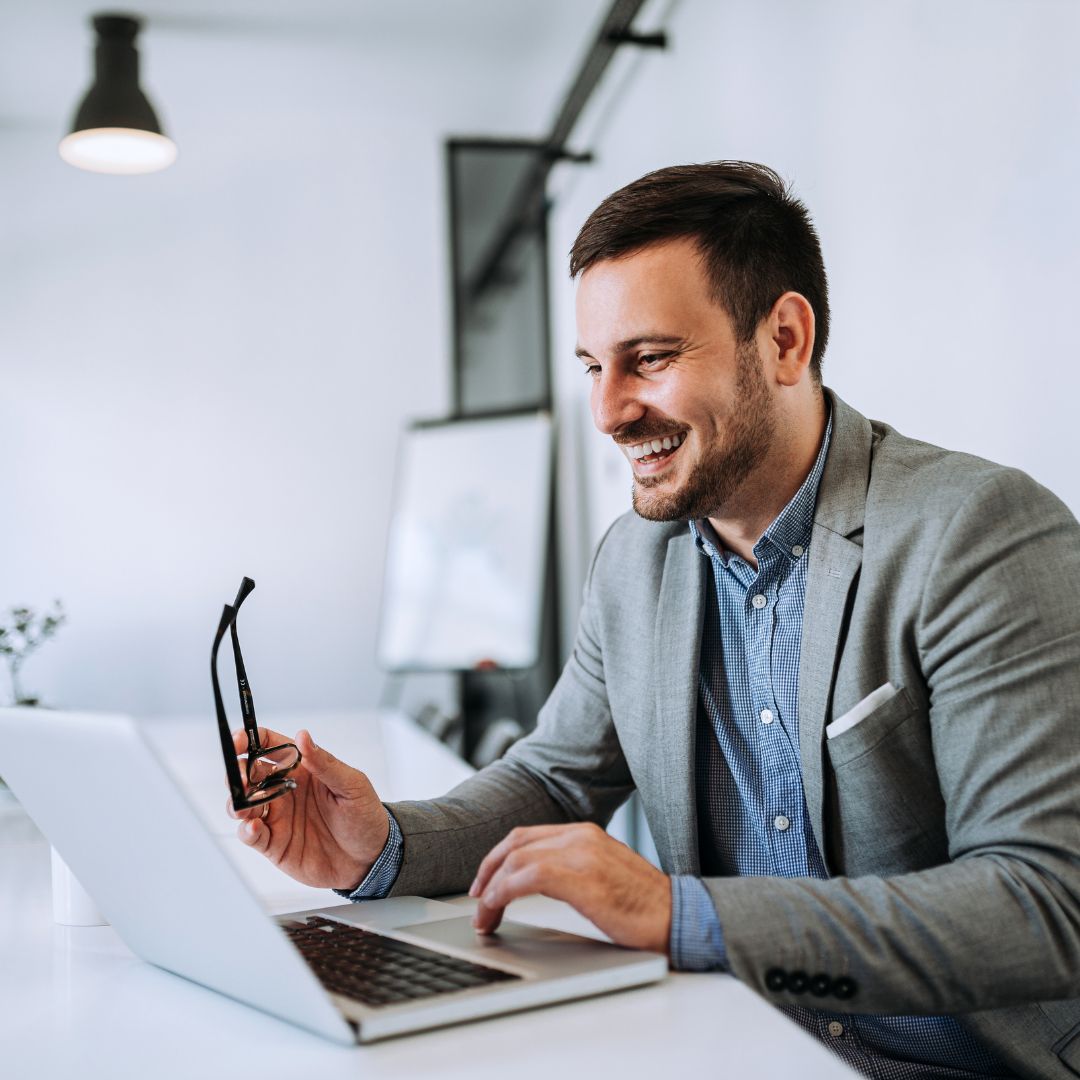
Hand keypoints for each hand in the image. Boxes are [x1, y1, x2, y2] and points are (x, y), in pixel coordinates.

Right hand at [228, 727, 389, 890]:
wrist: (371, 857)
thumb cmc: (364, 816)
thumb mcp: (352, 785)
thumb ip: (325, 763)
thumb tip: (303, 736)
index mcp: (302, 768)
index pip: (267, 745)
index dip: (248, 740)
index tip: (237, 742)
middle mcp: (284, 789)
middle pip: (247, 773)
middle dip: (237, 772)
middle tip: (241, 778)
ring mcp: (277, 816)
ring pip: (242, 804)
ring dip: (236, 802)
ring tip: (243, 806)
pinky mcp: (274, 842)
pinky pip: (250, 835)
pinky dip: (245, 830)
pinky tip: (254, 828)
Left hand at [468, 822, 670, 954]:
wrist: (677, 916)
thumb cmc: (644, 906)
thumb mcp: (605, 874)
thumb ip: (575, 868)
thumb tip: (539, 883)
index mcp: (586, 833)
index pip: (528, 835)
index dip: (499, 857)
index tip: (486, 882)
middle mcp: (581, 836)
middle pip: (516, 843)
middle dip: (487, 870)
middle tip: (476, 898)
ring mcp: (581, 853)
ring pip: (516, 859)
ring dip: (491, 888)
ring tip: (483, 915)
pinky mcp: (580, 877)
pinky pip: (526, 878)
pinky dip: (502, 893)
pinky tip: (496, 910)